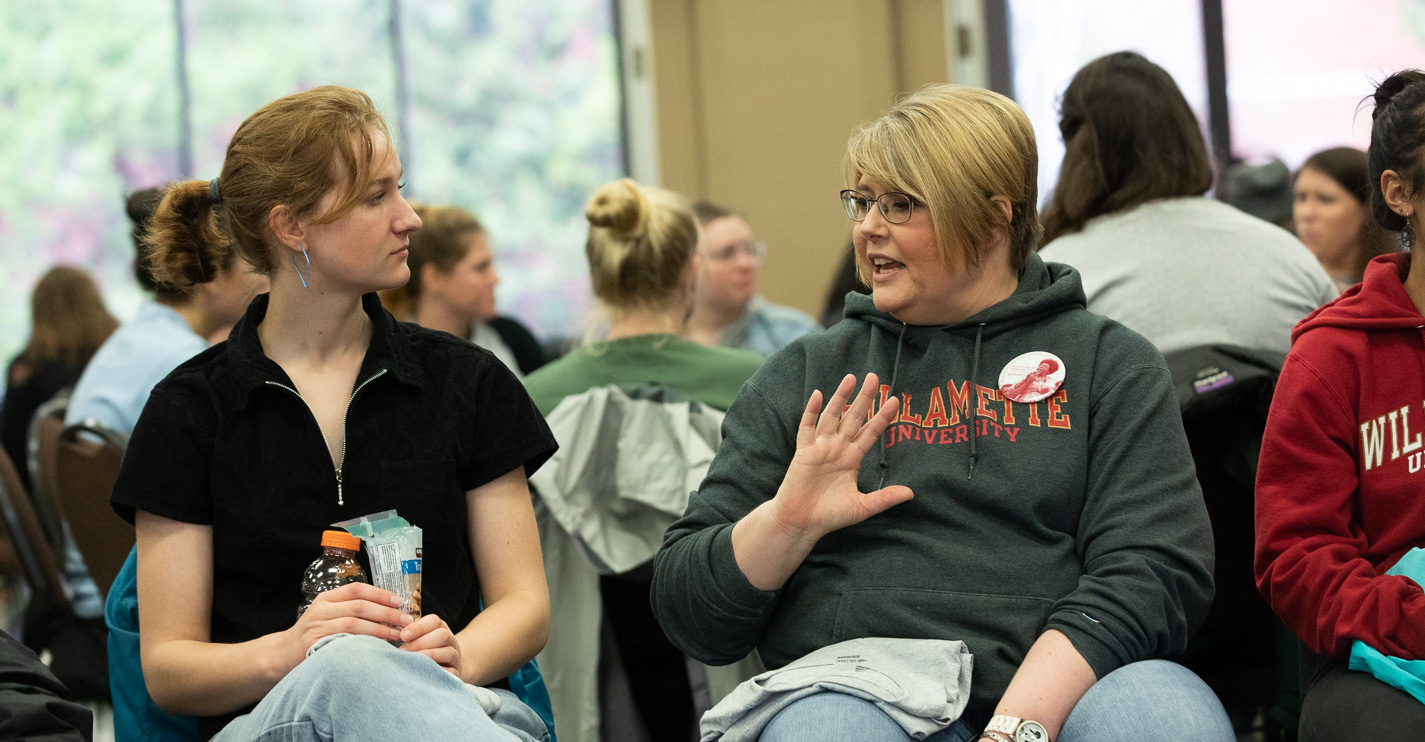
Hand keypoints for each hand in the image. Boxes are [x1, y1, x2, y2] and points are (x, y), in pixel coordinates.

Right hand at [285, 582, 410, 661]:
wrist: (282, 653)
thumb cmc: (313, 634)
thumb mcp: (328, 614)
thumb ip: (350, 609)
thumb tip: (388, 609)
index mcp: (326, 598)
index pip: (357, 589)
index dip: (380, 594)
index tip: (399, 601)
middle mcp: (321, 609)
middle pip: (359, 606)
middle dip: (386, 613)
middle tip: (405, 620)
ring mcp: (317, 627)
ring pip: (354, 624)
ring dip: (379, 629)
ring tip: (397, 634)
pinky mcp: (315, 645)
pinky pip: (344, 642)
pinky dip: (363, 644)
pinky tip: (377, 647)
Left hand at [398, 614, 466, 678]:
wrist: (444, 668)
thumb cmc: (422, 652)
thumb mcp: (417, 640)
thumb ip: (407, 637)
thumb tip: (386, 637)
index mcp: (440, 628)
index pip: (434, 621)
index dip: (418, 627)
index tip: (403, 635)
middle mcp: (451, 641)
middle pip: (442, 635)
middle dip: (420, 642)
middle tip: (403, 650)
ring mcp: (455, 657)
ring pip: (448, 652)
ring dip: (428, 655)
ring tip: (411, 661)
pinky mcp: (456, 673)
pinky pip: (451, 672)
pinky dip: (437, 672)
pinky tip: (423, 673)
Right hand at [768, 373, 912, 540]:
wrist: (802, 523)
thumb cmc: (829, 515)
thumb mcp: (862, 507)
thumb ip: (885, 498)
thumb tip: (911, 493)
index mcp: (852, 459)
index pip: (871, 432)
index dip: (882, 416)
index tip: (896, 400)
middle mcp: (837, 448)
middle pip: (854, 417)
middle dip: (864, 398)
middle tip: (875, 377)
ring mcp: (820, 447)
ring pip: (832, 416)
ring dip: (841, 397)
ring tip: (851, 378)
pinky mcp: (804, 451)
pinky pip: (807, 427)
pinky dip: (812, 411)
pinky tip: (819, 394)